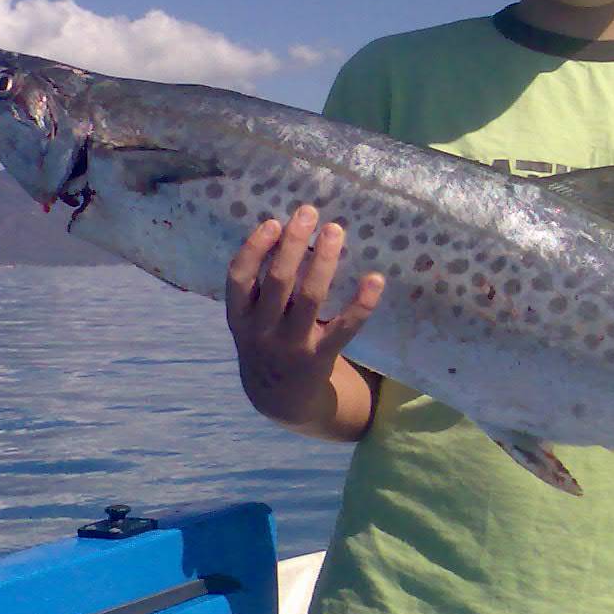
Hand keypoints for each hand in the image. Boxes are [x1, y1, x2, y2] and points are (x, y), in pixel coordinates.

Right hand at [225, 204, 383, 431]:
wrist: (281, 402)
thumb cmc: (267, 341)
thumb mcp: (250, 320)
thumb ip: (260, 286)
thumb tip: (288, 230)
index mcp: (240, 317)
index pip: (238, 279)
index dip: (253, 249)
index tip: (272, 222)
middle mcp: (263, 332)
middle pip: (278, 282)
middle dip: (293, 244)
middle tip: (309, 212)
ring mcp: (292, 346)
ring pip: (310, 298)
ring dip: (323, 261)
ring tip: (335, 230)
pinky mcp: (321, 358)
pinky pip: (344, 328)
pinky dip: (361, 303)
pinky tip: (375, 279)